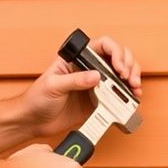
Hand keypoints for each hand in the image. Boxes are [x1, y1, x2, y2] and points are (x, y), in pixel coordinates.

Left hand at [21, 35, 142, 137]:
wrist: (32, 121)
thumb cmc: (36, 99)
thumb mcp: (53, 86)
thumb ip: (74, 80)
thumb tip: (96, 76)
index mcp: (77, 60)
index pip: (102, 46)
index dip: (115, 52)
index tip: (118, 67)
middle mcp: (89, 69)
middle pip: (118, 58)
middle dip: (129, 65)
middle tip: (129, 78)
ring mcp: (96, 85)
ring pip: (122, 74)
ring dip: (133, 78)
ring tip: (135, 87)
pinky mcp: (100, 101)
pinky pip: (119, 95)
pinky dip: (129, 95)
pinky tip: (133, 97)